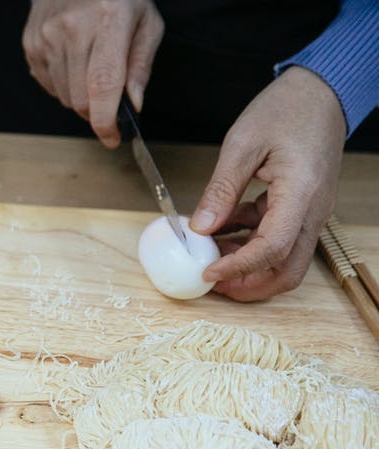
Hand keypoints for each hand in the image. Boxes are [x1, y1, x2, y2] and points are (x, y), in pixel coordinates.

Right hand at [22, 0, 163, 146]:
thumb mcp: (146, 22)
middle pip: (80, 99)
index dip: (105, 120)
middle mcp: (71, 30)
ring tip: (91, 67)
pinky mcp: (31, 43)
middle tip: (110, 99)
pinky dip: (64, 84)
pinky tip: (74, 61)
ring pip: (64, 96)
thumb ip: (141, 65)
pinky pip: (48, 84)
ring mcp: (45, 37)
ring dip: (80, 96)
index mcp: (108, 21)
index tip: (112, 138)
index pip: (102, 84)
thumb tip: (133, 104)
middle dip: (96, 110)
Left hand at [190, 67, 346, 301]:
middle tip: (210, 282)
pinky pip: (277, 237)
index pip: (272, 249)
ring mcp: (309, 211)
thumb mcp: (243, 144)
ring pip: (282, 258)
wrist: (320, 92)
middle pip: (286, 270)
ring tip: (207, 256)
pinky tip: (219, 231)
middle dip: (249, 285)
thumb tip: (199, 227)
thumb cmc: (286, 109)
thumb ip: (221, 189)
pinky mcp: (301, 207)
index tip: (206, 272)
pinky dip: (248, 241)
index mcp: (301, 194)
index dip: (238, 268)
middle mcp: (312, 210)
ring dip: (246, 265)